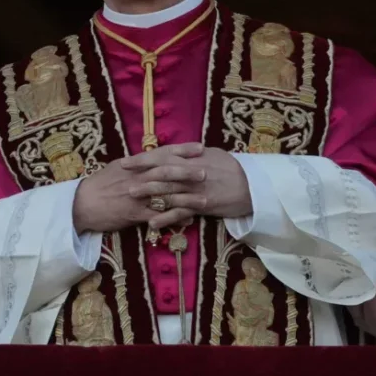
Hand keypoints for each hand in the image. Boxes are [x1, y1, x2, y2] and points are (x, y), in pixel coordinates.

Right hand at [72, 143, 204, 233]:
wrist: (82, 203)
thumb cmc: (101, 184)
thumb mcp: (119, 167)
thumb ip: (139, 163)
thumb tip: (156, 156)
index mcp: (135, 164)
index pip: (162, 153)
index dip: (182, 150)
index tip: (200, 147)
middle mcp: (138, 177)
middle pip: (167, 173)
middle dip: (188, 172)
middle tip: (207, 172)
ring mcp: (137, 196)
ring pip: (166, 195)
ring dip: (187, 198)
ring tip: (205, 200)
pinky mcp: (134, 214)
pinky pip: (158, 216)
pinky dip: (174, 218)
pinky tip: (188, 220)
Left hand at [123, 146, 251, 228]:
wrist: (253, 185)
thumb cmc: (232, 169)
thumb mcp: (212, 155)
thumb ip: (192, 156)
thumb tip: (175, 152)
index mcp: (193, 157)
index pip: (164, 155)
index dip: (143, 159)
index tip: (125, 161)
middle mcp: (193, 171)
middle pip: (162, 172)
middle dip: (140, 175)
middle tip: (122, 180)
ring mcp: (197, 189)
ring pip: (169, 190)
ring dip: (148, 194)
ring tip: (130, 197)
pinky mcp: (203, 205)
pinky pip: (181, 212)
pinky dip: (165, 217)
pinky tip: (151, 223)